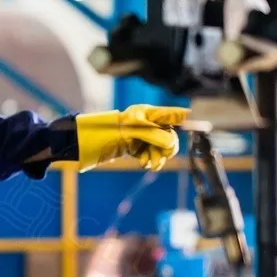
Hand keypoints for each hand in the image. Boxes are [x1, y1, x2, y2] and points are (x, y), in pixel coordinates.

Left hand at [74, 105, 189, 171]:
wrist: (82, 142)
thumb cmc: (103, 131)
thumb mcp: (130, 132)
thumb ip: (152, 135)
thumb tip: (172, 142)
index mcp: (144, 113)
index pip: (170, 114)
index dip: (181, 119)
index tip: (194, 125)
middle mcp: (144, 123)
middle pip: (168, 135)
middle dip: (166, 147)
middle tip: (160, 157)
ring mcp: (139, 135)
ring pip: (159, 147)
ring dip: (158, 156)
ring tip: (149, 163)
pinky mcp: (133, 146)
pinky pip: (149, 154)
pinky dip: (149, 160)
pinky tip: (143, 163)